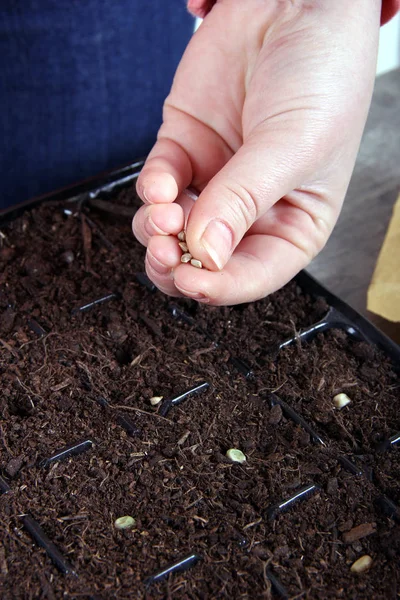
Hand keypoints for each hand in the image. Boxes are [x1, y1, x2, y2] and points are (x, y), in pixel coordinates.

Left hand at [133, 0, 379, 304]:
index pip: (254, 275)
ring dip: (158, 231)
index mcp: (293, 223)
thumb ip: (245, 199)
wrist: (295, 3)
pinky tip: (159, 183)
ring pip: (172, 232)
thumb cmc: (321, 75)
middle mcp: (252, 210)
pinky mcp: (185, 149)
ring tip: (164, 212)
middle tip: (164, 255)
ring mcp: (215, 180)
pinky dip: (151, 189)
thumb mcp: (293, 145)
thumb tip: (206, 255)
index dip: (220, 286)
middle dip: (177, 266)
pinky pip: (158, 184)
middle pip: (204, 263)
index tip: (191, 282)